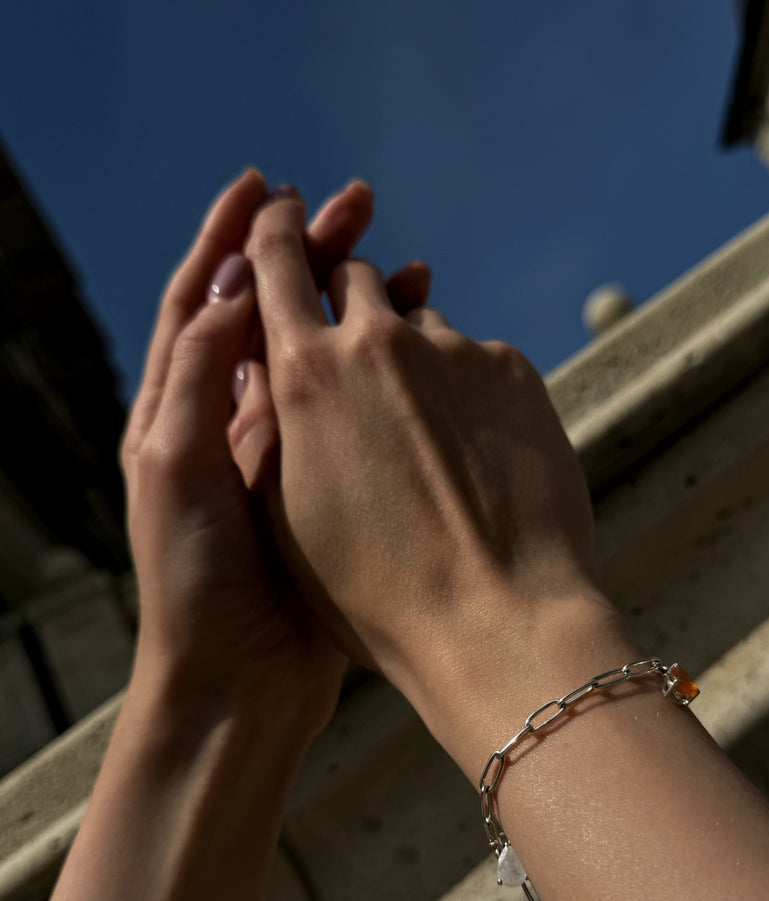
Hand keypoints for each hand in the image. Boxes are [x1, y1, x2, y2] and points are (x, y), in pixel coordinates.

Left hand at [121, 170, 430, 729]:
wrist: (239, 678)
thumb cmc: (195, 578)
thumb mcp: (178, 463)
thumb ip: (202, 372)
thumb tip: (236, 281)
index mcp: (179, 410)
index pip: (201, 300)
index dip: (230, 239)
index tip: (270, 187)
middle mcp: (230, 421)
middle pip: (266, 313)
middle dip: (306, 255)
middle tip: (359, 205)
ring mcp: (285, 453)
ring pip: (323, 358)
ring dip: (356, 306)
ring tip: (408, 266)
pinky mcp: (330, 488)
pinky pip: (358, 412)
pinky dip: (384, 372)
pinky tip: (422, 348)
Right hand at [243, 195, 615, 715]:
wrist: (496, 619)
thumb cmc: (377, 594)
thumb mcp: (290, 518)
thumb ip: (279, 429)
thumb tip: (285, 384)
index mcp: (305, 375)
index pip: (277, 262)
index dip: (276, 232)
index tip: (281, 212)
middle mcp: (377, 342)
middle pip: (357, 280)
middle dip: (350, 304)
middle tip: (358, 357)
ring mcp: (455, 352)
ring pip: (424, 326)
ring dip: (416, 361)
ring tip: (428, 444)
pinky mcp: (515, 371)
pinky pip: (479, 362)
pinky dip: (470, 393)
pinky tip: (477, 458)